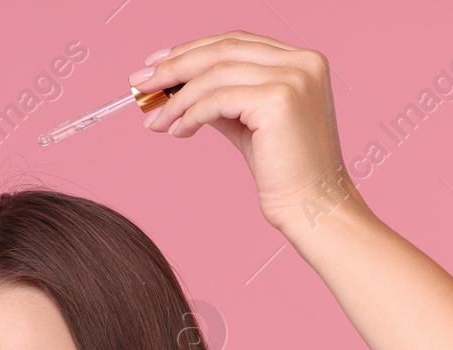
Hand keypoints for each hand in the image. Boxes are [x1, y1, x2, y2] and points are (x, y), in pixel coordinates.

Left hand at [132, 30, 369, 237]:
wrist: (312, 205)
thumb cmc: (283, 171)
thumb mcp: (248, 123)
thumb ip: (221, 98)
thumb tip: (173, 88)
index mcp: (301, 60)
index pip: (236, 42)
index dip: (192, 49)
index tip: (157, 63)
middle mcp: (301, 62)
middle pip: (223, 50)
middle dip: (174, 65)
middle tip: (140, 83)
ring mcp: (293, 78)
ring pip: (215, 75)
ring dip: (176, 97)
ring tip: (154, 120)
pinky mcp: (278, 100)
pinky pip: (217, 100)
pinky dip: (190, 114)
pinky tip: (177, 132)